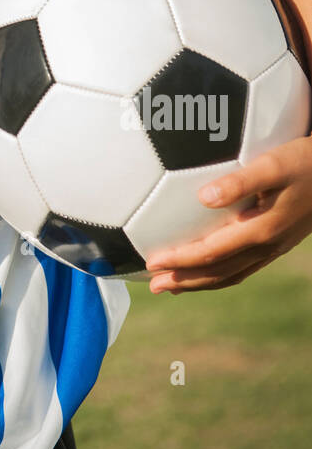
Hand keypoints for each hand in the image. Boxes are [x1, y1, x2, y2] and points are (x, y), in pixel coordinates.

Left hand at [145, 134, 311, 292]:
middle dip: (184, 280)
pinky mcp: (278, 244)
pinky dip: (219, 274)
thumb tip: (203, 197)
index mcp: (262, 229)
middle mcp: (267, 246)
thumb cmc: (305, 162)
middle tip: (152, 286)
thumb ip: (238, 181)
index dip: (181, 259)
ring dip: (199, 283)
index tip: (153, 262)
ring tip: (171, 287)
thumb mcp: (273, 164)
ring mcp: (274, 248)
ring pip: (231, 274)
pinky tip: (207, 271)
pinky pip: (243, 268)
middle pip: (218, 272)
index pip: (211, 252)